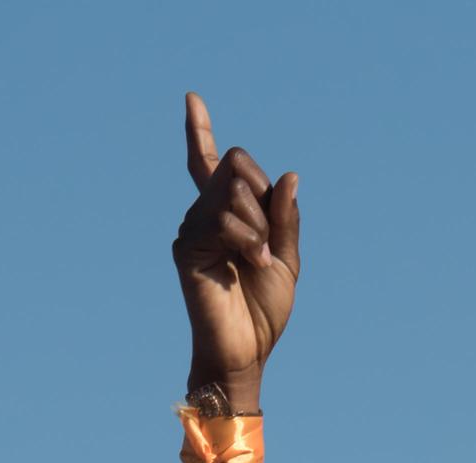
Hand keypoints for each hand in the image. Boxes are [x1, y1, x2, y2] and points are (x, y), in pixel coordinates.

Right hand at [173, 93, 299, 407]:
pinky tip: (253, 262)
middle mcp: (203, 214)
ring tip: (259, 260)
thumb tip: (289, 175)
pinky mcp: (186, 246)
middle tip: (267, 242)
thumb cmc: (263, 310)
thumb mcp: (287, 257)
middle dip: (263, 196)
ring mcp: (192, 228)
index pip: (207, 164)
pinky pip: (224, 217)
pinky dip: (249, 238)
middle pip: (236, 163)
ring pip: (233, 189)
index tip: (191, 99)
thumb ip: (285, 217)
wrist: (247, 350)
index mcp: (227, 215)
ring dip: (259, 225)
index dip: (198, 131)